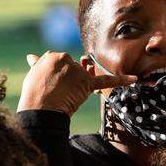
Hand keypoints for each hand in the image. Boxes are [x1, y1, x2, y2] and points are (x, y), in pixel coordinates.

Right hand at [17, 51, 135, 116]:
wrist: (39, 110)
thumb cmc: (32, 96)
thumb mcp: (32, 76)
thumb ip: (37, 65)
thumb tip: (31, 57)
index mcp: (52, 56)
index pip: (61, 62)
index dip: (59, 75)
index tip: (54, 84)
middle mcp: (65, 59)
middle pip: (75, 67)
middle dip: (70, 79)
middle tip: (59, 92)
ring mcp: (77, 71)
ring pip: (85, 75)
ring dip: (80, 84)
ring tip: (68, 94)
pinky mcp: (87, 83)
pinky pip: (106, 81)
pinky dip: (121, 80)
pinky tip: (134, 79)